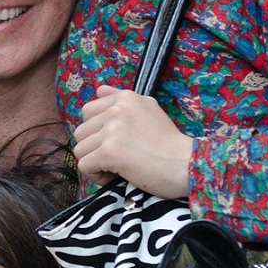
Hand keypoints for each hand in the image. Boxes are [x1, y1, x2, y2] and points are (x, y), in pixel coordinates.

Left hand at [72, 86, 191, 197]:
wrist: (187, 164)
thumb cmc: (169, 144)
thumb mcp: (149, 109)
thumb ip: (122, 99)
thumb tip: (99, 91)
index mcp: (126, 98)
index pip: (88, 111)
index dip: (96, 131)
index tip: (114, 142)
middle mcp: (117, 109)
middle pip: (81, 131)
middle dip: (93, 148)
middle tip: (115, 158)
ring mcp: (113, 129)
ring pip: (80, 149)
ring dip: (94, 163)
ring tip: (116, 168)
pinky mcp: (110, 151)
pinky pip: (84, 165)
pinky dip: (96, 176)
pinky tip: (115, 176)